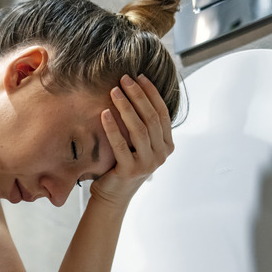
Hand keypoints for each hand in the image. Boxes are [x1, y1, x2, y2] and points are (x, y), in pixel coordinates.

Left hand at [90, 74, 173, 205]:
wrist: (113, 194)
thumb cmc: (123, 163)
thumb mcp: (139, 144)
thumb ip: (143, 125)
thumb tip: (136, 90)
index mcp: (167, 145)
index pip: (162, 113)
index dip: (151, 93)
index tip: (139, 77)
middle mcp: (162, 154)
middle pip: (151, 117)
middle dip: (138, 95)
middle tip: (124, 79)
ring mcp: (148, 163)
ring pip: (139, 129)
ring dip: (126, 107)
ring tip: (114, 91)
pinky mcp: (131, 170)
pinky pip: (121, 144)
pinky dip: (112, 127)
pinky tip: (104, 113)